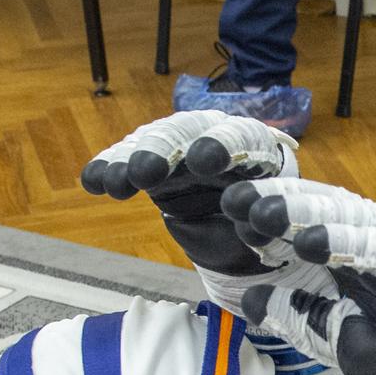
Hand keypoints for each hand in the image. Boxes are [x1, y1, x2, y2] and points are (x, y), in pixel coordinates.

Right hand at [82, 113, 337, 315]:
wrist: (251, 243)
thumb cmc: (274, 238)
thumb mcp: (284, 240)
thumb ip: (271, 232)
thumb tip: (252, 229)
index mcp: (263, 153)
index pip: (246, 141)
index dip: (225, 148)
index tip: (205, 162)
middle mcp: (224, 140)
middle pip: (193, 131)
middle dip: (169, 148)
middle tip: (147, 170)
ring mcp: (187, 150)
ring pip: (158, 143)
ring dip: (132, 158)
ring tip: (113, 183)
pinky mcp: (161, 167)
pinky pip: (132, 161)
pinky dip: (112, 167)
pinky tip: (91, 180)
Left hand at [220, 178, 375, 374]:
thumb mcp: (325, 333)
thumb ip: (291, 315)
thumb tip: (247, 302)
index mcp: (349, 248)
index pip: (304, 219)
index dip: (269, 212)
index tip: (231, 210)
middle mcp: (371, 238)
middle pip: (321, 209)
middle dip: (279, 202)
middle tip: (236, 198)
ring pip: (346, 220)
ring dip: (304, 214)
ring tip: (264, 213)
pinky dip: (346, 243)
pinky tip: (313, 241)